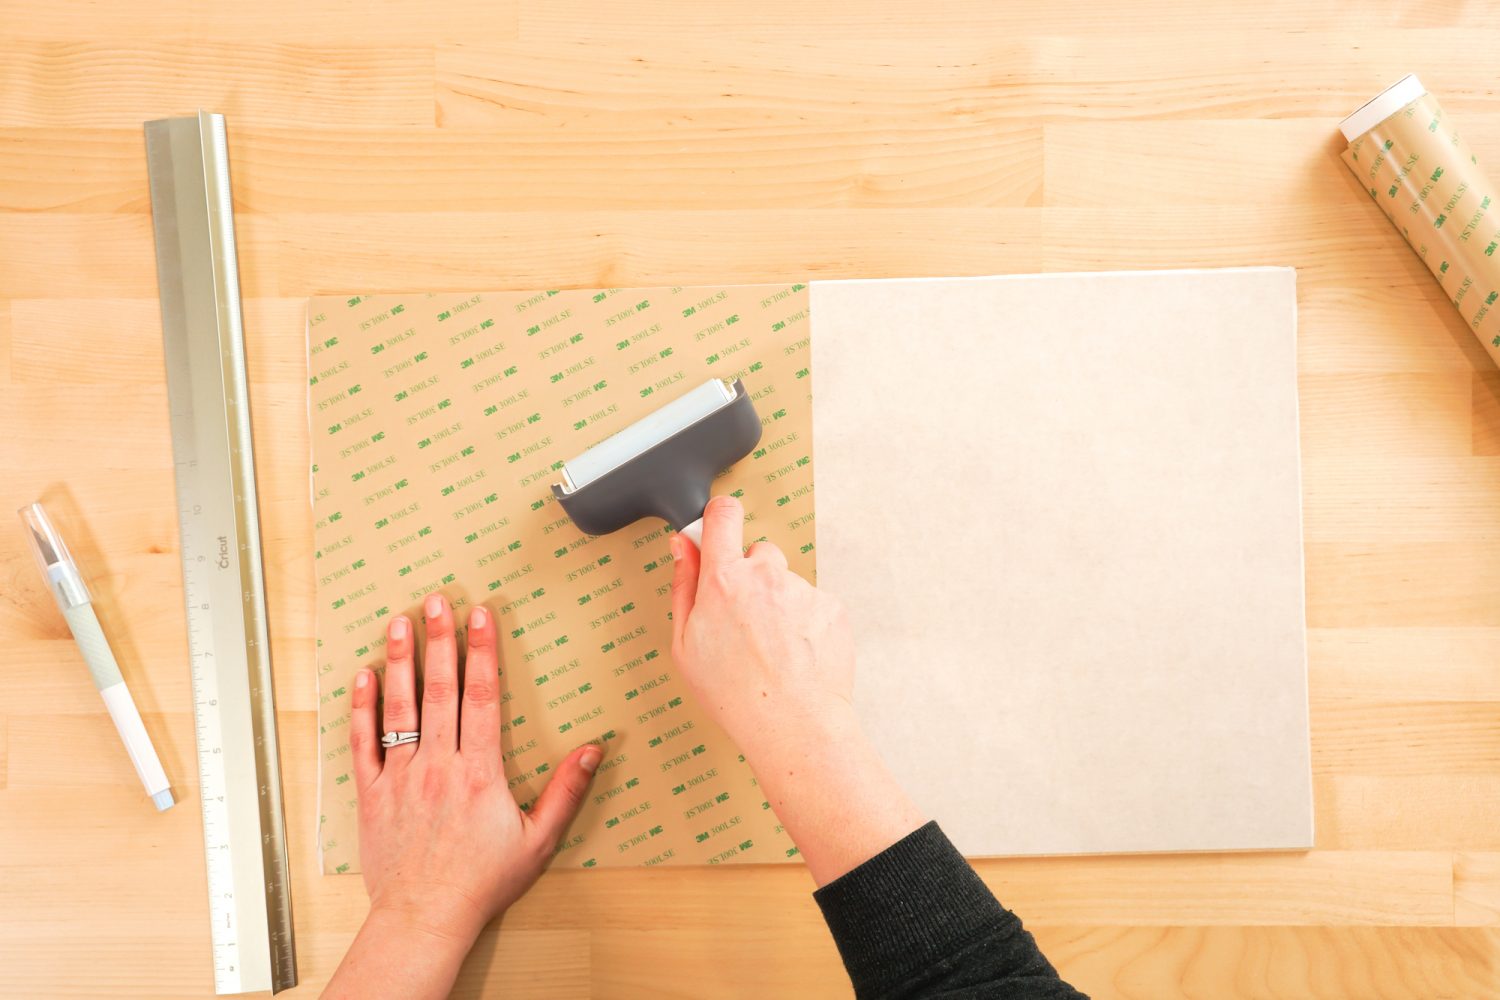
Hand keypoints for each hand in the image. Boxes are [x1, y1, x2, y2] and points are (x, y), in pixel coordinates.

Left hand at [325, 593, 602, 998]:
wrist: (424, 918)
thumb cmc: (482, 883)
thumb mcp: (539, 841)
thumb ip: (566, 792)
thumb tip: (593, 750)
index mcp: (480, 773)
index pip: (483, 698)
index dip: (483, 652)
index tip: (483, 616)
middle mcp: (438, 767)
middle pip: (439, 690)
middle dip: (440, 640)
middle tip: (438, 600)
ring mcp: (400, 778)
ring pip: (399, 708)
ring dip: (400, 660)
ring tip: (401, 621)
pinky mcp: (372, 794)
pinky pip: (363, 743)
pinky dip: (361, 707)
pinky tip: (363, 675)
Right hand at [669, 494, 855, 756]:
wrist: (793, 725)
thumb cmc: (735, 695)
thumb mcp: (685, 645)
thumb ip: (683, 586)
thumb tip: (682, 547)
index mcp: (724, 580)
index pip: (722, 514)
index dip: (719, 517)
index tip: (718, 527)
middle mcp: (766, 575)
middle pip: (757, 554)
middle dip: (751, 578)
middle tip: (746, 623)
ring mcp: (802, 589)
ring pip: (787, 583)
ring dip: (780, 604)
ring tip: (773, 649)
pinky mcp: (831, 606)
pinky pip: (814, 603)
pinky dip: (806, 623)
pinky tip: (796, 654)